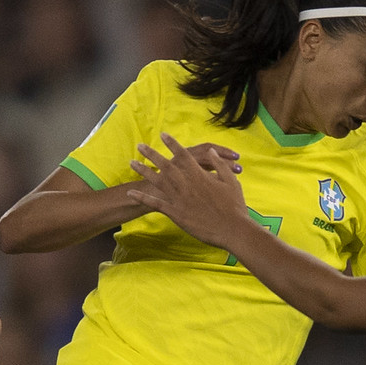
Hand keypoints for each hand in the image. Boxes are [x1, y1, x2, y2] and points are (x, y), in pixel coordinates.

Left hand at [124, 133, 248, 248]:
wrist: (232, 229)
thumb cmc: (234, 206)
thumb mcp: (231, 181)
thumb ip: (220, 165)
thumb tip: (212, 152)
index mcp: (200, 175)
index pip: (184, 155)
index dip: (173, 144)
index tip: (163, 135)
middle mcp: (187, 184)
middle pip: (166, 165)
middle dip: (152, 154)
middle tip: (140, 146)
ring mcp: (179, 199)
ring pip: (158, 182)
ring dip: (144, 171)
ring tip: (132, 163)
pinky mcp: (176, 214)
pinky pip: (156, 204)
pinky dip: (142, 198)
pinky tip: (131, 194)